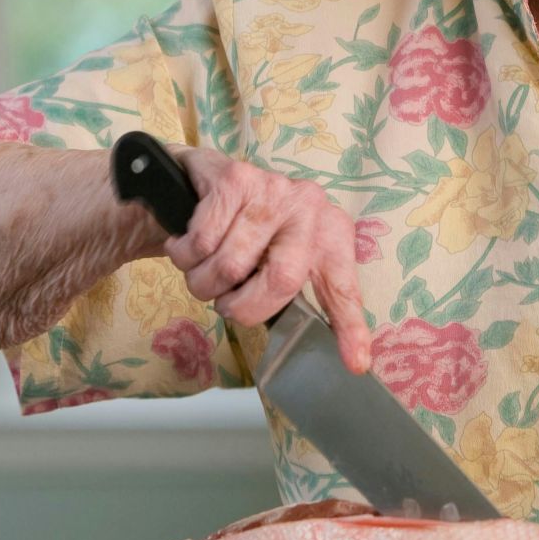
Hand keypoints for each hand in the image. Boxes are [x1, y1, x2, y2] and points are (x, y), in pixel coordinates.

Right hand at [159, 147, 371, 373]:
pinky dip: (183, 256)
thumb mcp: (275, 255)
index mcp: (327, 233)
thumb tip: (315, 344)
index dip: (350, 327)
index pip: (342, 286)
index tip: (356, 363)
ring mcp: (273, 190)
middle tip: (224, 303)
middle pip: (282, 280)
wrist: (196, 176)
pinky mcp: (234, 179)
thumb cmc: (241, 228)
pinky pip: (201, 243)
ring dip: (202, 281)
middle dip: (241, 307)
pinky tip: (186, 244)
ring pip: (230, 266)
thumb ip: (291, 291)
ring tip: (202, 268)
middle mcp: (308, 208)